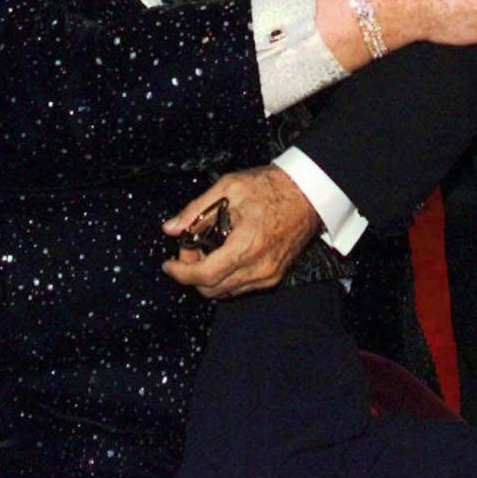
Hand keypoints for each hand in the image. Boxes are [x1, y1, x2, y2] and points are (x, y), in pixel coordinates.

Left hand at [162, 165, 318, 296]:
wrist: (308, 191)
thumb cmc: (270, 186)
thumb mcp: (228, 187)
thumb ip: (196, 210)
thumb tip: (170, 228)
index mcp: (246, 245)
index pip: (204, 275)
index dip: (181, 272)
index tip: (168, 264)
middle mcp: (258, 268)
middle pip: (212, 289)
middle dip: (192, 273)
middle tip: (189, 248)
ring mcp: (269, 275)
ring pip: (226, 291)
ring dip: (209, 277)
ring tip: (207, 249)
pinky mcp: (275, 276)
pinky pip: (242, 287)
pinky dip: (226, 277)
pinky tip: (225, 254)